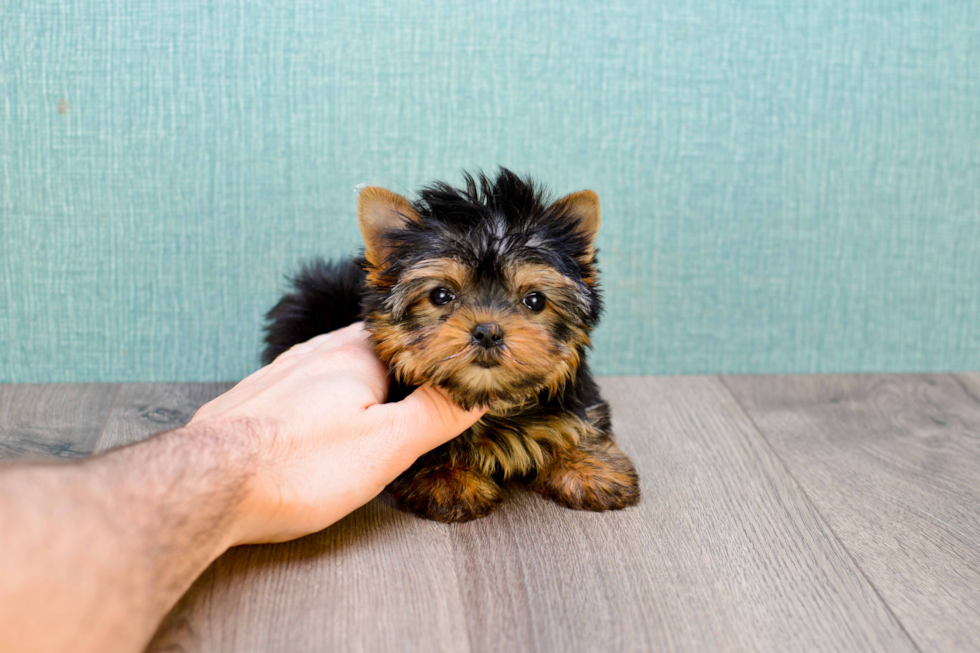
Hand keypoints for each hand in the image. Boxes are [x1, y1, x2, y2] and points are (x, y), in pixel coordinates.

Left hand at [190, 322, 485, 544]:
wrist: (208, 485)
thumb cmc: (300, 466)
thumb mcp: (388, 445)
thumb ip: (437, 413)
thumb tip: (477, 389)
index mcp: (355, 351)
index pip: (410, 339)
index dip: (433, 360)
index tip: (450, 381)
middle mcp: (316, 351)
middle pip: (372, 355)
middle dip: (395, 380)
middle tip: (414, 411)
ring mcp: (280, 373)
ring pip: (333, 374)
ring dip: (355, 395)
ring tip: (370, 425)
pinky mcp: (253, 400)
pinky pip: (299, 395)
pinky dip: (317, 411)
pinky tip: (316, 436)